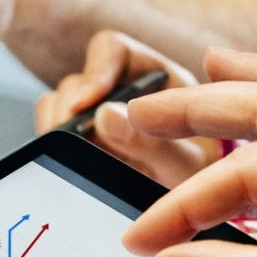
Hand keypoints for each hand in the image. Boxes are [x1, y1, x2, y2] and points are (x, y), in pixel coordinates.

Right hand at [32, 31, 214, 186]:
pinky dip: (57, 150)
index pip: (112, 50)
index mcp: (154, 77)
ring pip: (57, 106)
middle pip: (76, 83)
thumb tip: (104, 116)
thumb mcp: (188, 164)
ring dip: (59, 134)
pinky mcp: (81, 140)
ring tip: (77, 163)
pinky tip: (75, 170)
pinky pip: (52, 134)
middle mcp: (121, 89)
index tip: (84, 106)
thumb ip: (154, 144)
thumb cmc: (203, 176)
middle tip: (70, 147)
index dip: (94, 72)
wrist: (197, 206)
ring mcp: (97, 114)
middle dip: (68, 115)